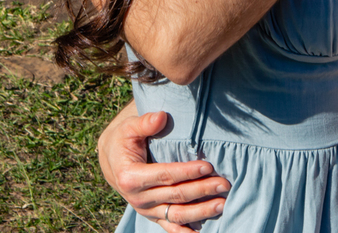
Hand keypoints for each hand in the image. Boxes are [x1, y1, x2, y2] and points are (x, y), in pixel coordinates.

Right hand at [99, 108, 229, 232]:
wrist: (112, 160)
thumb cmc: (124, 139)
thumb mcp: (129, 127)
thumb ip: (145, 122)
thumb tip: (161, 117)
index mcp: (131, 177)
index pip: (165, 175)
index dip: (187, 172)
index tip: (208, 166)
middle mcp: (138, 198)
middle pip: (176, 196)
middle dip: (202, 190)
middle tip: (224, 184)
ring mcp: (146, 210)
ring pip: (177, 215)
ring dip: (201, 212)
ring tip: (222, 204)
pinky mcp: (153, 215)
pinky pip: (171, 226)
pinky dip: (186, 231)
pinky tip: (204, 232)